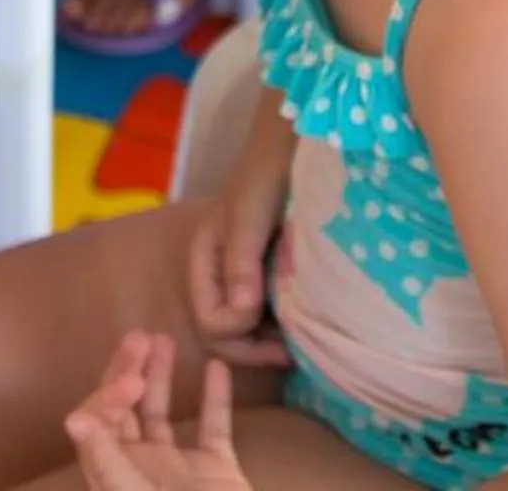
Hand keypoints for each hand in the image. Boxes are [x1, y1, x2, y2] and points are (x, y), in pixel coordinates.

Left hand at [67, 333, 254, 490]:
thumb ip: (108, 463)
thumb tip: (74, 418)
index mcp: (115, 481)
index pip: (97, 427)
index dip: (107, 397)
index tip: (132, 381)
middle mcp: (141, 473)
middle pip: (125, 415)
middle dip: (127, 374)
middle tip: (139, 337)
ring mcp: (179, 473)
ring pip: (163, 417)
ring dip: (161, 377)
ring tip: (161, 340)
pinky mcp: (217, 473)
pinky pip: (214, 430)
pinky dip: (216, 399)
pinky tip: (216, 367)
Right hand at [186, 148, 292, 365]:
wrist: (290, 157)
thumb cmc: (264, 181)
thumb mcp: (248, 218)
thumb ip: (241, 261)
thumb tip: (241, 311)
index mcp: (203, 265)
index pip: (209, 322)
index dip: (238, 328)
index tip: (269, 316)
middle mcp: (218, 280)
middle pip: (223, 337)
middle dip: (253, 349)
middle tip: (290, 351)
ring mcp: (243, 284)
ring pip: (246, 333)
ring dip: (269, 343)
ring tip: (300, 340)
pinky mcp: (266, 282)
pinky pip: (266, 319)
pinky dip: (281, 328)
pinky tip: (303, 322)